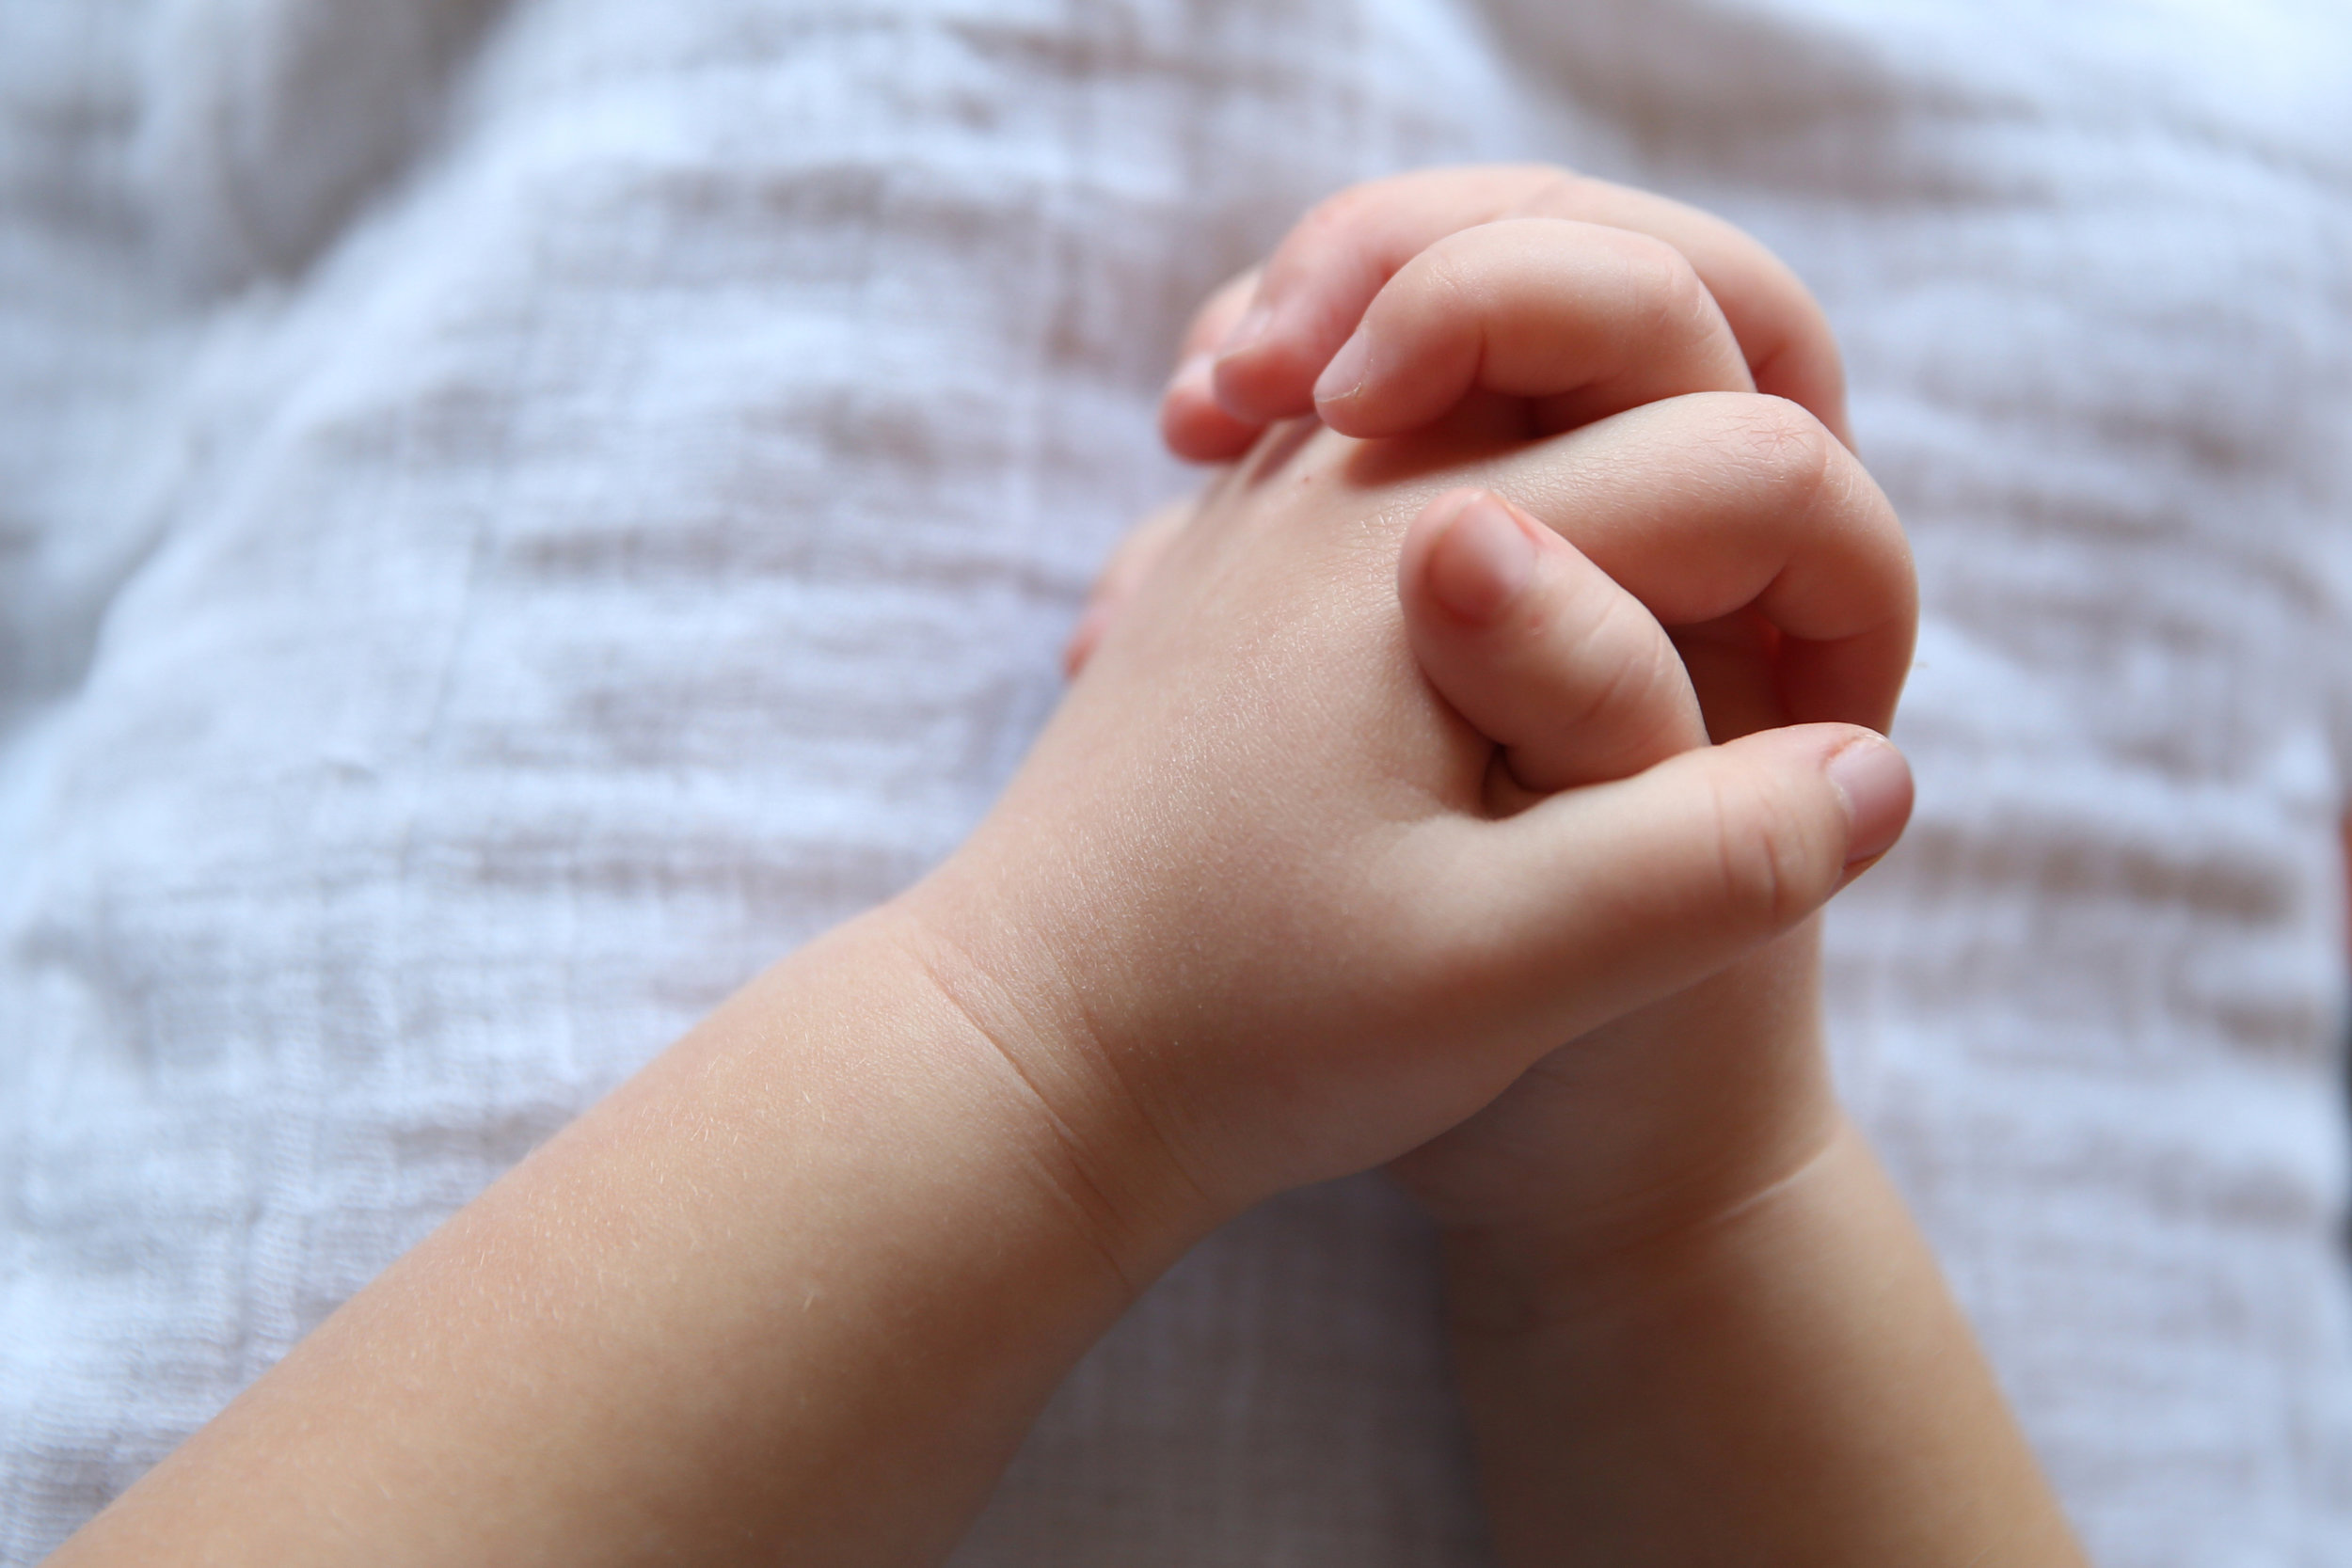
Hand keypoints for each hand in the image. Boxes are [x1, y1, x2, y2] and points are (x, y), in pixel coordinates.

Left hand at [906, 396, 1909, 1246]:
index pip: (1748, 468)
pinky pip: (1396, 409)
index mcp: (1443, 548)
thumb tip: (1876, 775)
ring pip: (1498, 331)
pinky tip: (1489, 544)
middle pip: (1619, 303)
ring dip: (1612, 391)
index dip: (1848, 586)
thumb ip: (1709, 864)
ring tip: (1666, 542)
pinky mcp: (1243, 548)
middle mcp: (1353, 475)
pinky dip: (1479, 423)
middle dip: (1752, 437)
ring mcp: (1281, 495)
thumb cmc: (1246, 1029)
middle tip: (1779, 601)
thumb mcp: (1506, 977)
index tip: (1850, 727)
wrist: (1021, 1053)